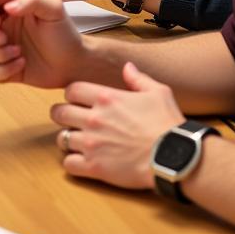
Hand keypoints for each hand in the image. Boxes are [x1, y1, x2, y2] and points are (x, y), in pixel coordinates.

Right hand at [0, 0, 85, 87]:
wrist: (74, 63)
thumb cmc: (64, 33)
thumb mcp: (54, 8)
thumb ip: (31, 0)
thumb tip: (7, 8)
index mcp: (10, 5)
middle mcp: (1, 24)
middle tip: (7, 40)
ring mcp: (0, 46)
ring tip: (19, 54)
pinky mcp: (2, 67)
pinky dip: (2, 70)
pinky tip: (21, 66)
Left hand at [50, 62, 184, 189]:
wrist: (175, 157)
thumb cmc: (168, 125)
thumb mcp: (158, 93)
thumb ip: (138, 78)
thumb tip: (127, 67)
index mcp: (106, 98)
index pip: (71, 90)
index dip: (73, 95)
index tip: (79, 101)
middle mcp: (94, 119)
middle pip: (58, 113)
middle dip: (63, 115)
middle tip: (71, 121)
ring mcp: (92, 143)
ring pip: (61, 138)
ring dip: (68, 140)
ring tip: (78, 142)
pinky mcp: (95, 166)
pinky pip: (68, 164)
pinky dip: (72, 163)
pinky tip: (82, 161)